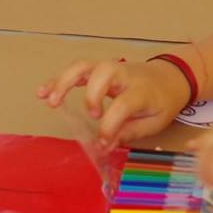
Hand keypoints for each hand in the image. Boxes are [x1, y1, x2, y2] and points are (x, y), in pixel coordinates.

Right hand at [37, 57, 188, 143]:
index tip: (102, 143)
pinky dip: (58, 79)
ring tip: (49, 100)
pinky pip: (77, 70)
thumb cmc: (162, 102)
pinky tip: (42, 92)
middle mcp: (124, 75)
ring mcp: (109, 69)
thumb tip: (103, 146)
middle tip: (90, 115)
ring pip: (84, 65)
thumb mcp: (154, 122)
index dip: (110, 125)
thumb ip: (128, 133)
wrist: (170, 77)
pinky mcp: (98, 70)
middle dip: (91, 94)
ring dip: (64, 81)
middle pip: (103, 72)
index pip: (123, 104)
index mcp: (141, 91)